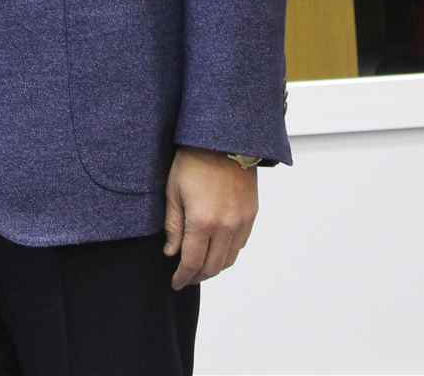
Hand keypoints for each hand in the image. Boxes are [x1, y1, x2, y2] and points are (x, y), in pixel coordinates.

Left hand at [163, 147, 257, 289]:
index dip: (183, 277)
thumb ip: (173, 226)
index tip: (176, 282)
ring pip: (229, 259)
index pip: (192, 262)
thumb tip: (171, 253)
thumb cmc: (192, 161)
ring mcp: (242, 222)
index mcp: (202, 222)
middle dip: (198, 276)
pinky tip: (216, 250)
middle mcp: (226, 227)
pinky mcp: (251, 215)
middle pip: (213, 266)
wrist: (224, 140)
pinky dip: (228, 253)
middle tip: (185, 277)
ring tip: (200, 267)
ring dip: (214, 267)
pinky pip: (241, 244)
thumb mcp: (173, 192)